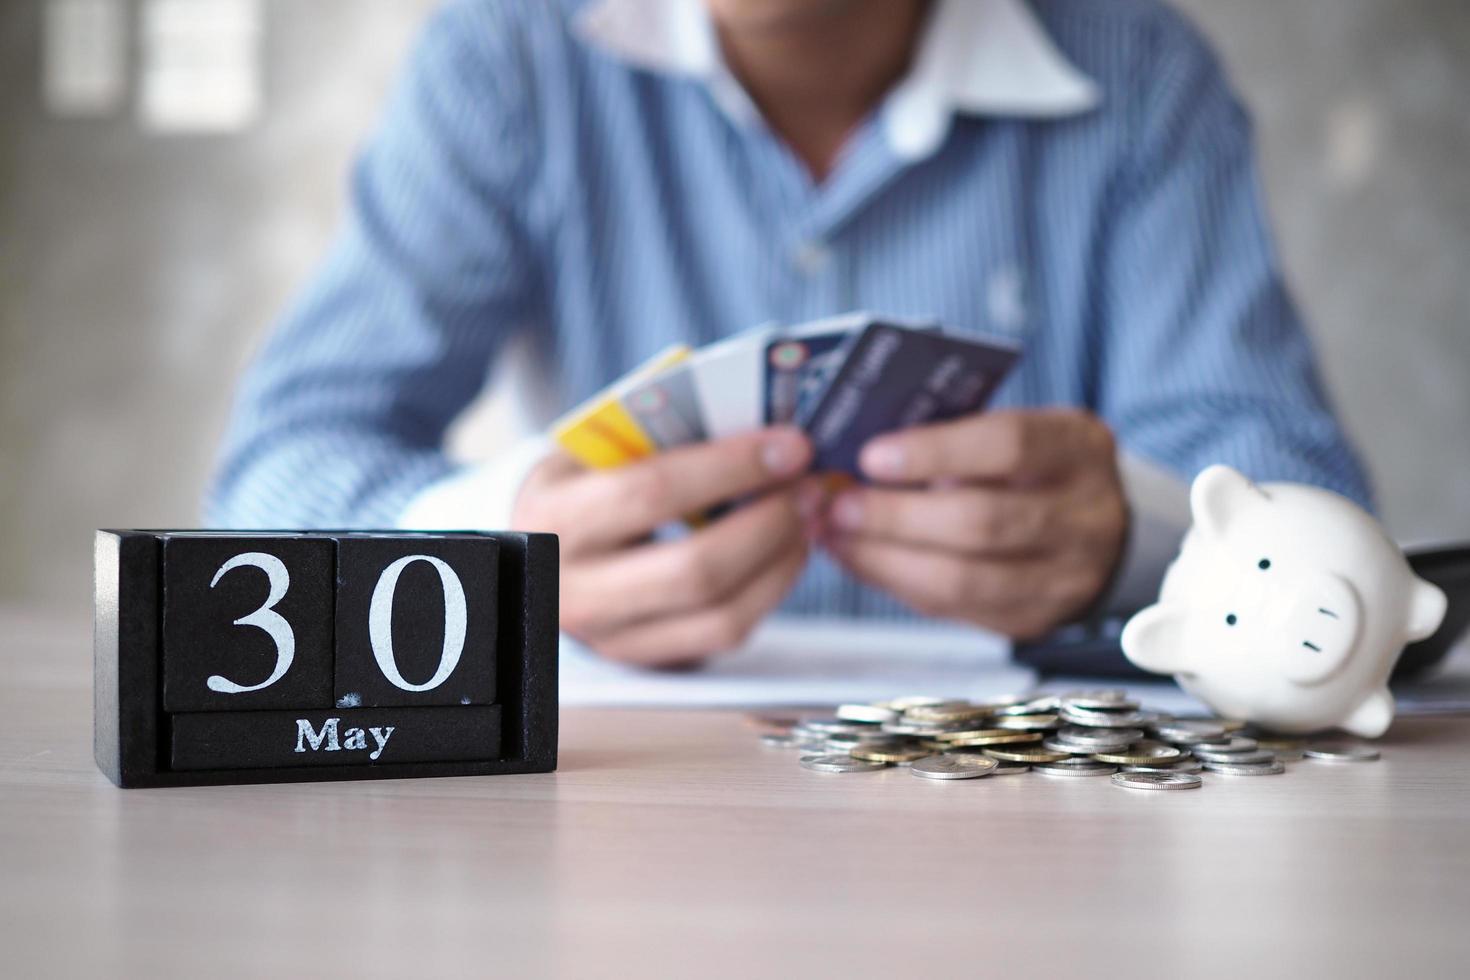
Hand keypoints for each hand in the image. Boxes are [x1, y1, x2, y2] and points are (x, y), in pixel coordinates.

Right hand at [512, 427, 816, 666]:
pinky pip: (723, 634)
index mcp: (554, 516)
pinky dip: (770, 590)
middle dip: (768, 522)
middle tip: (808, 485)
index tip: (790, 445)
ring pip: (718, 612)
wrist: (543, 547)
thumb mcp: (597, 447)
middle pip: (694, 568)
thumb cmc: (585, 479)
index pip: (652, 492)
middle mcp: (574, 588)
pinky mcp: (644, 658)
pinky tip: (787, 551)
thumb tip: (759, 421)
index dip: (730, 468)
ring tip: (806, 514)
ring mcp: (608, 636)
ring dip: (779, 559)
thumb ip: (660, 432)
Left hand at [818, 409, 1126, 638]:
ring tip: (835, 536)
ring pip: (964, 580)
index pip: (1009, 446)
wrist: (1097, 531)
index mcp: (1078, 448)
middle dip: (896, 516)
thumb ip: (954, 434)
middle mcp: (1084, 517)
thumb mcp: (1014, 430)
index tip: (872, 456)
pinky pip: (954, 608)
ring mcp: (1065, 578)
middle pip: (982, 522)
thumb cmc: (1033, 467)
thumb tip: (862, 454)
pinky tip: (861, 559)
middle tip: (839, 505)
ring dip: (885, 558)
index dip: (935, 452)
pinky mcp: (1033, 619)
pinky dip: (896, 582)